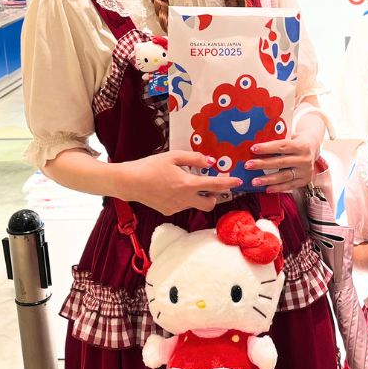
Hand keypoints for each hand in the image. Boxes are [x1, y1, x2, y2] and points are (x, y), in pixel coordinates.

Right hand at [114, 151, 241, 214]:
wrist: (129, 182)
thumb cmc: (150, 166)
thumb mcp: (173, 156)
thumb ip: (194, 159)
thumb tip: (210, 161)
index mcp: (188, 184)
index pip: (216, 185)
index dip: (229, 183)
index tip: (238, 181)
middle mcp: (185, 199)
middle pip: (210, 203)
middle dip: (214, 196)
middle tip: (211, 186)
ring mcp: (177, 207)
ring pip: (195, 204)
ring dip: (196, 196)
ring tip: (185, 183)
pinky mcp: (168, 211)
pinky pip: (182, 206)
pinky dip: (183, 198)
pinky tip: (171, 189)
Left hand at [247, 132, 316, 192]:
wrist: (314, 148)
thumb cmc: (296, 142)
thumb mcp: (291, 137)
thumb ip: (278, 142)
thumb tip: (255, 148)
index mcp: (301, 145)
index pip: (282, 146)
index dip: (267, 148)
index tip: (253, 149)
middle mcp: (305, 159)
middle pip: (281, 162)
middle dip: (263, 164)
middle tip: (248, 165)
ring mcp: (306, 171)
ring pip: (284, 176)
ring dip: (268, 179)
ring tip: (254, 181)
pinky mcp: (305, 181)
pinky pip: (289, 186)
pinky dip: (277, 188)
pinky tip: (266, 189)